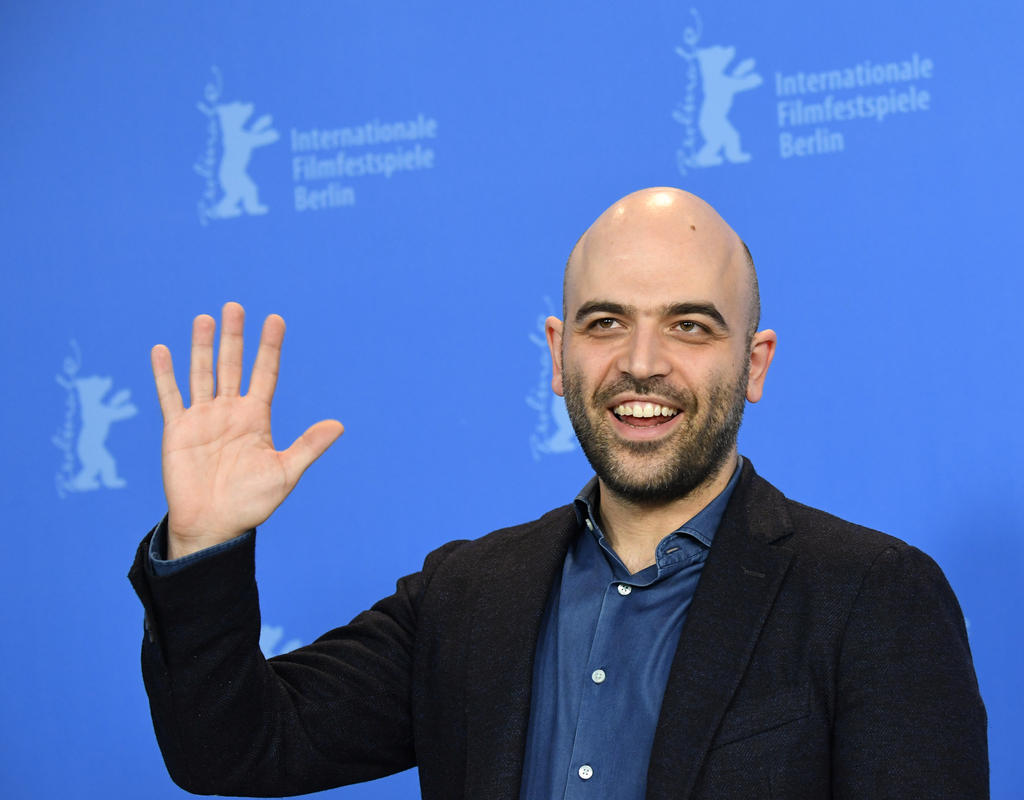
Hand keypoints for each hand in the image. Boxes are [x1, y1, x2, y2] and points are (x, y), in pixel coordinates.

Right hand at [151, 302, 343, 558]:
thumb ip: (308, 446)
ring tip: (205, 318)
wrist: (214, 525)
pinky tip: (162, 350)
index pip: (265, 374)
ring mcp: (203, 418)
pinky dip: (164, 374)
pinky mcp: (177, 429)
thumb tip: (339, 425)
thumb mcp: (285, 472)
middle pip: (232, 365)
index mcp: (256, 418)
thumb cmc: (252, 503)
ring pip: (202, 373)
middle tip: (235, 306)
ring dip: (202, 346)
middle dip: (234, 337)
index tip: (275, 319)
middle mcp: (230, 411)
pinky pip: (169, 396)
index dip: (270, 347)